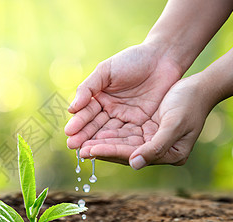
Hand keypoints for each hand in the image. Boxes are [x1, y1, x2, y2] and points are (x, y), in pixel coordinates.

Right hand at [64, 43, 181, 162]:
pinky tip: (106, 149)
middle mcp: (110, 110)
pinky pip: (127, 134)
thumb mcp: (106, 71)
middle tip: (72, 146)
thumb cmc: (132, 59)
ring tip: (84, 152)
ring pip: (108, 133)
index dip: (78, 122)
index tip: (69, 132)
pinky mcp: (141, 123)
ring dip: (97, 143)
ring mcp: (125, 117)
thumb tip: (71, 109)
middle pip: (95, 126)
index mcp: (99, 97)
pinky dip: (116, 143)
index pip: (86, 112)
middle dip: (84, 136)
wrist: (163, 57)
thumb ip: (88, 89)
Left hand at [81, 75, 209, 168]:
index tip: (88, 150)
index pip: (132, 155)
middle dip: (100, 149)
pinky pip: (124, 132)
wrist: (200, 85)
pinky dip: (108, 132)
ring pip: (121, 142)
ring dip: (100, 141)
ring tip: (79, 142)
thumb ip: (156, 146)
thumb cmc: (191, 103)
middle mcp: (158, 150)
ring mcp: (151, 139)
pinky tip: (93, 132)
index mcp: (170, 154)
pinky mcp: (146, 128)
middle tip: (77, 149)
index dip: (109, 152)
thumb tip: (134, 164)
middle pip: (124, 151)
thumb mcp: (175, 124)